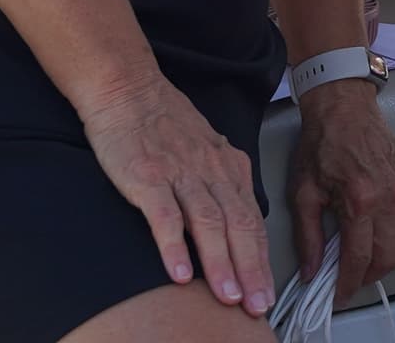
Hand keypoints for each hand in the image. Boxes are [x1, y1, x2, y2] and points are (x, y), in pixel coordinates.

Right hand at [77, 71, 273, 307]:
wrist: (128, 88)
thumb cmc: (164, 122)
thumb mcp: (206, 149)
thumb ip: (223, 182)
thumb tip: (239, 219)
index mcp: (228, 166)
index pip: (252, 220)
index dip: (261, 259)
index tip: (267, 292)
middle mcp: (211, 171)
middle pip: (238, 226)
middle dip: (251, 269)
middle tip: (257, 305)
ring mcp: (180, 174)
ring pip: (209, 224)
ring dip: (221, 264)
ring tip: (229, 297)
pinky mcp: (148, 177)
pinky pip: (165, 216)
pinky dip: (174, 247)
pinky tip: (180, 275)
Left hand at [287, 76, 394, 305]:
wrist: (344, 109)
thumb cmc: (321, 148)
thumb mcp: (303, 193)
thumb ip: (308, 237)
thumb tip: (312, 273)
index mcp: (359, 200)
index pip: (359, 258)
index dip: (349, 284)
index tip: (340, 295)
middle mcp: (390, 196)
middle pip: (390, 256)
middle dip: (371, 275)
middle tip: (355, 277)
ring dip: (394, 258)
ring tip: (374, 257)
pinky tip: (394, 235)